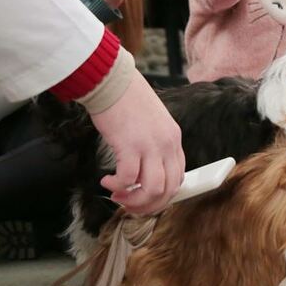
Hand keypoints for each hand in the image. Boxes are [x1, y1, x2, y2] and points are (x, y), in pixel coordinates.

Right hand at [90, 73, 184, 214]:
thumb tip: (144, 171)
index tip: (145, 197)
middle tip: (129, 204)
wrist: (112, 80)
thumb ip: (155, 144)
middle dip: (148, 204)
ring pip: (152, 189)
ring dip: (134, 200)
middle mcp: (167, 144)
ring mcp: (150, 145)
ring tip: (117, 195)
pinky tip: (106, 180)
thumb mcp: (152, 122)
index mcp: (174, 138)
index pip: (178, 177)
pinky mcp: (130, 145)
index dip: (162, 194)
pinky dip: (117, 185)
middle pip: (168, 189)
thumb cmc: (127, 99)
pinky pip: (128, 178)